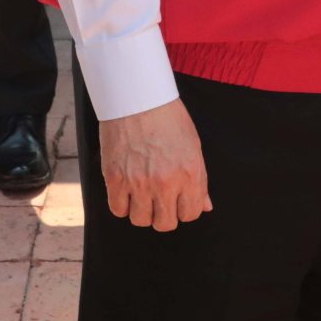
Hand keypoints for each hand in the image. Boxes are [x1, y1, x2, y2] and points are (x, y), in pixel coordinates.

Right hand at [98, 99, 208, 231]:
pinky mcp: (116, 178)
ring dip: (141, 210)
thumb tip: (204, 206)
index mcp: (190, 174)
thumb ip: (199, 180)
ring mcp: (139, 182)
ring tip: (141, 192)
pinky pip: (118, 209)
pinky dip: (121, 203)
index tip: (177, 200)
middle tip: (158, 198)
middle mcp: (166, 182)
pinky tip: (125, 189)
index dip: (184, 209)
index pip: (191, 214)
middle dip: (163, 214)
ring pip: (140, 220)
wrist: (137, 96)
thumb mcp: (193, 145)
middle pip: (165, 223)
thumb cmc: (167, 116)